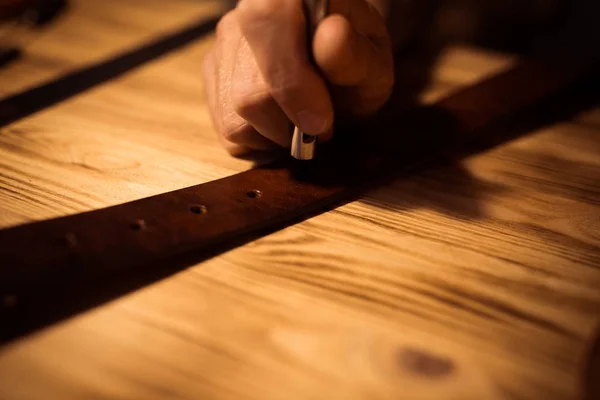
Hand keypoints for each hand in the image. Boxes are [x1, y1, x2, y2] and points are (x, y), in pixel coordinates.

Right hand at [202, 0, 393, 156]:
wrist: (335, 60)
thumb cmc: (355, 60)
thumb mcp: (373, 59)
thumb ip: (356, 53)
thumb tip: (330, 37)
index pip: (268, 23)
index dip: (293, 84)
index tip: (321, 121)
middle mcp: (243, 14)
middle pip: (249, 93)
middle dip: (291, 124)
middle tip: (321, 123)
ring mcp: (221, 47)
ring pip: (236, 118)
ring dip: (277, 135)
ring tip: (300, 120)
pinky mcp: (213, 78)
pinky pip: (229, 131)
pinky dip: (261, 141)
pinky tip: (281, 122)